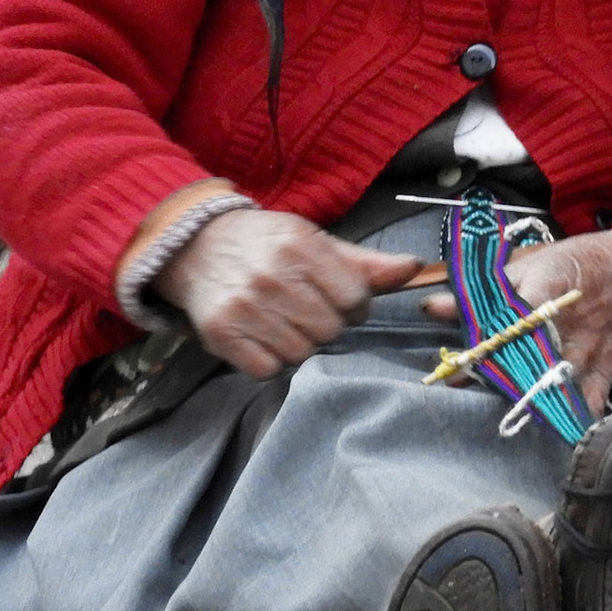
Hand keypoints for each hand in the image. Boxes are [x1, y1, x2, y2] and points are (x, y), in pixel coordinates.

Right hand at [155, 209, 420, 377]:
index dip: (355, 305)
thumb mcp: (315, 241)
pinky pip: (268, 369)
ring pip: (301, 353)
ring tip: (285, 321)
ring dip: (300, 343)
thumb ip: (364, 262)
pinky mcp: (221, 335)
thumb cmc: (267, 244)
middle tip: (308, 309)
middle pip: (330, 330)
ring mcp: (244, 308)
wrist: (197, 247)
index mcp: (300, 248)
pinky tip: (264, 336)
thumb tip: (414, 267)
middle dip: (327, 324)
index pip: (355, 298)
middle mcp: (271, 277)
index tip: (340, 300)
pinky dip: (271, 359)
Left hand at [423, 224, 611, 413]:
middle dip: (495, 374)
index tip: (458, 361)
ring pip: (552, 385)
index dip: (488, 341)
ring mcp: (589, 352)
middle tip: (462, 384)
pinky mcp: (603, 373)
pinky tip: (543, 431)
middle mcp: (572, 322)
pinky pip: (585, 406)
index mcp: (551, 285)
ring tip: (492, 405)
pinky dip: (566, 422)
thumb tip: (433, 307)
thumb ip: (481, 291)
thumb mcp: (529, 263)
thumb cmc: (572, 266)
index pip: (517, 316)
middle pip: (530, 357)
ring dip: (521, 398)